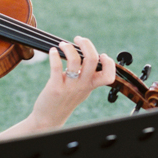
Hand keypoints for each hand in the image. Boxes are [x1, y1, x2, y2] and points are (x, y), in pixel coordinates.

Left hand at [0, 36, 114, 140]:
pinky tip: (52, 51)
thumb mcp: (81, 90)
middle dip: (86, 44)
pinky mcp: (55, 87)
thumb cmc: (65, 101)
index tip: (101, 55)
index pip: (108, 74)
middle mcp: (82, 86)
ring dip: (69, 48)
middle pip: (92, 60)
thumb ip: (87, 76)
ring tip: (63, 45)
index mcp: (91, 86)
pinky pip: (56, 67)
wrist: (49, 118)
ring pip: (75, 61)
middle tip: (79, 39)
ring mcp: (69, 87)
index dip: (108, 62)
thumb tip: (88, 54)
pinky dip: (54, 55)